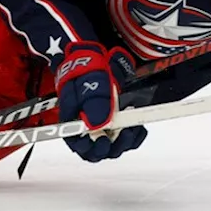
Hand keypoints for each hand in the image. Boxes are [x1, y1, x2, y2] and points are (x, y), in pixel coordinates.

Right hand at [55, 41, 147, 161]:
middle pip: (97, 151)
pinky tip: (139, 127)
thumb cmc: (85, 71)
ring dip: (125, 142)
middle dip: (111, 147)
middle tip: (124, 134)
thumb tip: (97, 125)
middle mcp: (86, 130)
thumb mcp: (87, 84)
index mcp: (71, 122)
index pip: (77, 145)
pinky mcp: (116, 125)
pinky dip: (134, 136)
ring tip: (133, 128)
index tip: (103, 141)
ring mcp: (102, 128)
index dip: (89, 148)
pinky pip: (126, 139)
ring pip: (113, 147)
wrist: (97, 60)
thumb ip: (91, 104)